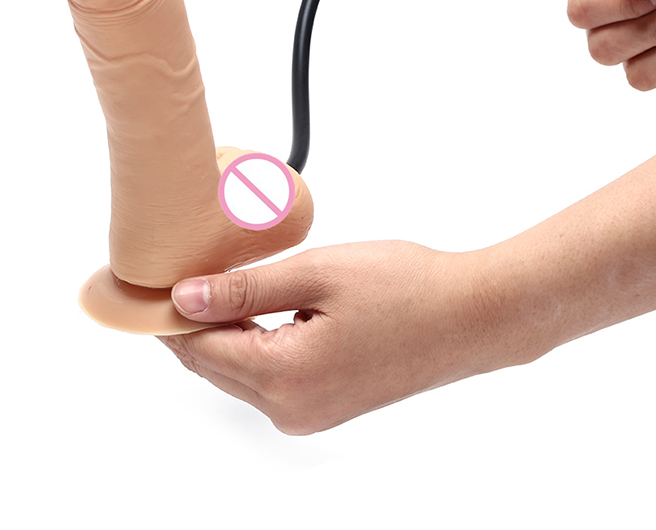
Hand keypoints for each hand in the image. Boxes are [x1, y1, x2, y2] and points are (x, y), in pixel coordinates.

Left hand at [159, 241, 533, 434]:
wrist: (471, 316)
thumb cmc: (408, 288)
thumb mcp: (319, 274)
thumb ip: (245, 289)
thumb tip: (184, 298)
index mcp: (284, 377)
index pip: (197, 349)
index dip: (169, 314)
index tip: (153, 281)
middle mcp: (291, 409)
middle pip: (214, 365)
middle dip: (193, 322)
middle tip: (188, 272)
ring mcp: (311, 414)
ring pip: (240, 372)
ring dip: (225, 332)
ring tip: (225, 284)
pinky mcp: (328, 405)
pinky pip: (270, 378)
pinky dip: (255, 345)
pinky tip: (263, 310)